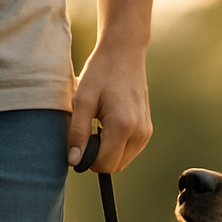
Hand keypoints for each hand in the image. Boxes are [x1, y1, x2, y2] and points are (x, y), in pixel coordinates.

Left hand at [68, 39, 152, 172]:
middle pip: (114, 167)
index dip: (87, 159)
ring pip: (121, 162)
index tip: (80, 141)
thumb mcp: (82, 100)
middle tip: (89, 132)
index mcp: (123, 126)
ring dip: (107, 152)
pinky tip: (109, 126)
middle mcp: (139, 133)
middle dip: (98, 157)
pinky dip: (116, 147)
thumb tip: (74, 162)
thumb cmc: (100, 73)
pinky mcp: (147, 131)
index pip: (104, 164)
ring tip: (99, 126)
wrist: (124, 53)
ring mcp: (146, 134)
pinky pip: (128, 152)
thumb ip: (78, 133)